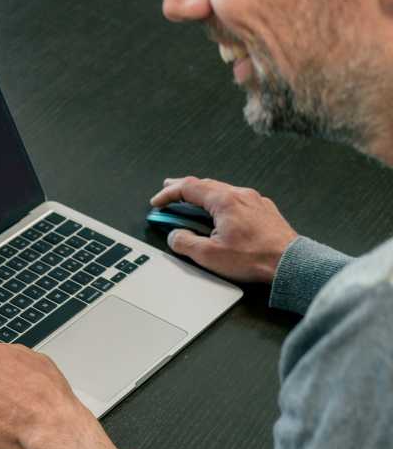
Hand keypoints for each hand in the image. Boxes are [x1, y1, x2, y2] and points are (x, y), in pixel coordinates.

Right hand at [151, 176, 298, 283]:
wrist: (291, 264)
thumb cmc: (256, 258)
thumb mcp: (208, 256)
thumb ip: (184, 243)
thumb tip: (174, 236)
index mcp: (224, 201)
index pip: (188, 188)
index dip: (168, 194)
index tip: (157, 202)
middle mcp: (241, 195)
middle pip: (205, 184)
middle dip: (183, 189)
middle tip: (169, 192)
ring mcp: (255, 201)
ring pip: (222, 190)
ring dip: (202, 196)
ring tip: (190, 203)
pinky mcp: (265, 211)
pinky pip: (237, 199)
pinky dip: (220, 203)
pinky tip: (219, 214)